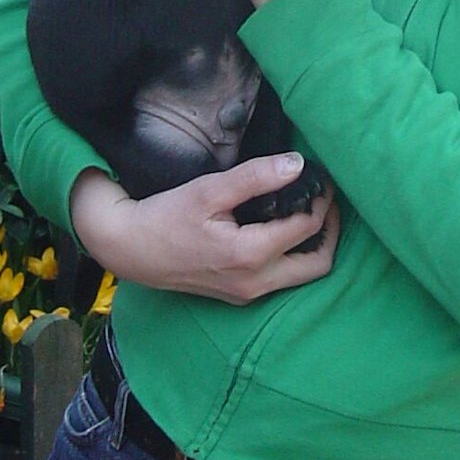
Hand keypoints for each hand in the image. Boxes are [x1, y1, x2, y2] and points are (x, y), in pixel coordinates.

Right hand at [70, 157, 339, 304]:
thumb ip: (256, 177)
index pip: (307, 226)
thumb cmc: (164, 216)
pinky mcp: (239, 295)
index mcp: (251, 255)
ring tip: (310, 210)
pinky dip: (294, 256)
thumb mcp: (209, 190)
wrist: (128, 249)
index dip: (322, 199)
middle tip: (326, 198)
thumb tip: (297, 164)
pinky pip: (283, 279)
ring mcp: (248, 294)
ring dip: (315, 245)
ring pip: (303, 275)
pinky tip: (285, 229)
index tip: (323, 177)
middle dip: (330, 229)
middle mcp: (256, 282)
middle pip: (319, 263)